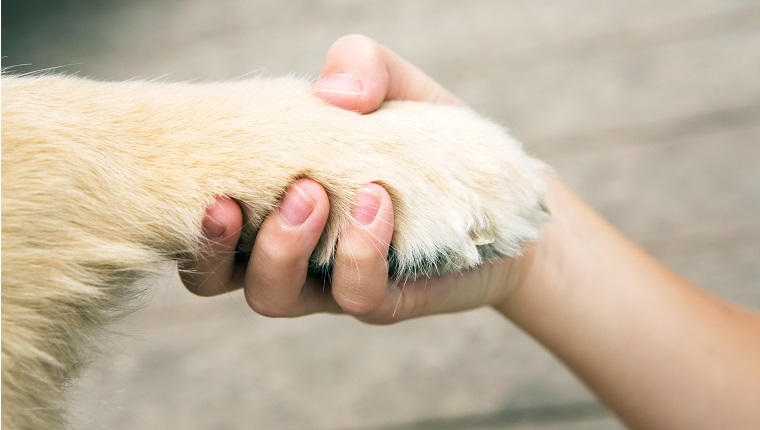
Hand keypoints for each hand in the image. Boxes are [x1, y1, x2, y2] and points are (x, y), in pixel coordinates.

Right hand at [180, 35, 522, 322]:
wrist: (498, 192)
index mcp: (268, 202)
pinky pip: (353, 294)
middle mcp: (288, 249)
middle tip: (248, 192)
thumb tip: (331, 92)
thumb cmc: (430, 139)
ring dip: (281, 246)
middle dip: (216, 241)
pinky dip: (357, 249)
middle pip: (212, 277)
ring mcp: (330, 281)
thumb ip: (359, 66)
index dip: (183, 209)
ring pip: (271, 295)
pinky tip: (378, 203)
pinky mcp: (382, 299)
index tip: (199, 174)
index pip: (202, 220)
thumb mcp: (394, 87)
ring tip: (316, 192)